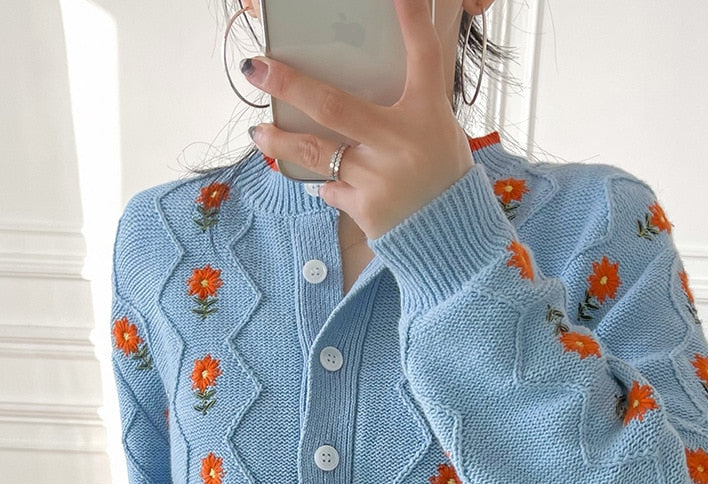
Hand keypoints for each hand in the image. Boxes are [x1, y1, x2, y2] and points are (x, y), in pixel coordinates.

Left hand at [244, 0, 474, 240]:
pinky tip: (334, 182)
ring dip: (280, 143)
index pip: (423, 57)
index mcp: (427, 115)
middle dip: (290, 84)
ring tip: (257, 133)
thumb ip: (405, 112)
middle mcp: (400, 142)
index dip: (411, 19)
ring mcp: (378, 178)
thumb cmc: (443, 180)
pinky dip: (328, 182)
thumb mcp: (439, 134)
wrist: (450, 238)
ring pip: (315, 153)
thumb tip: (360, 93)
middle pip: (334, 106)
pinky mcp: (365, 208)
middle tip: (257, 68)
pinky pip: (330, 187)